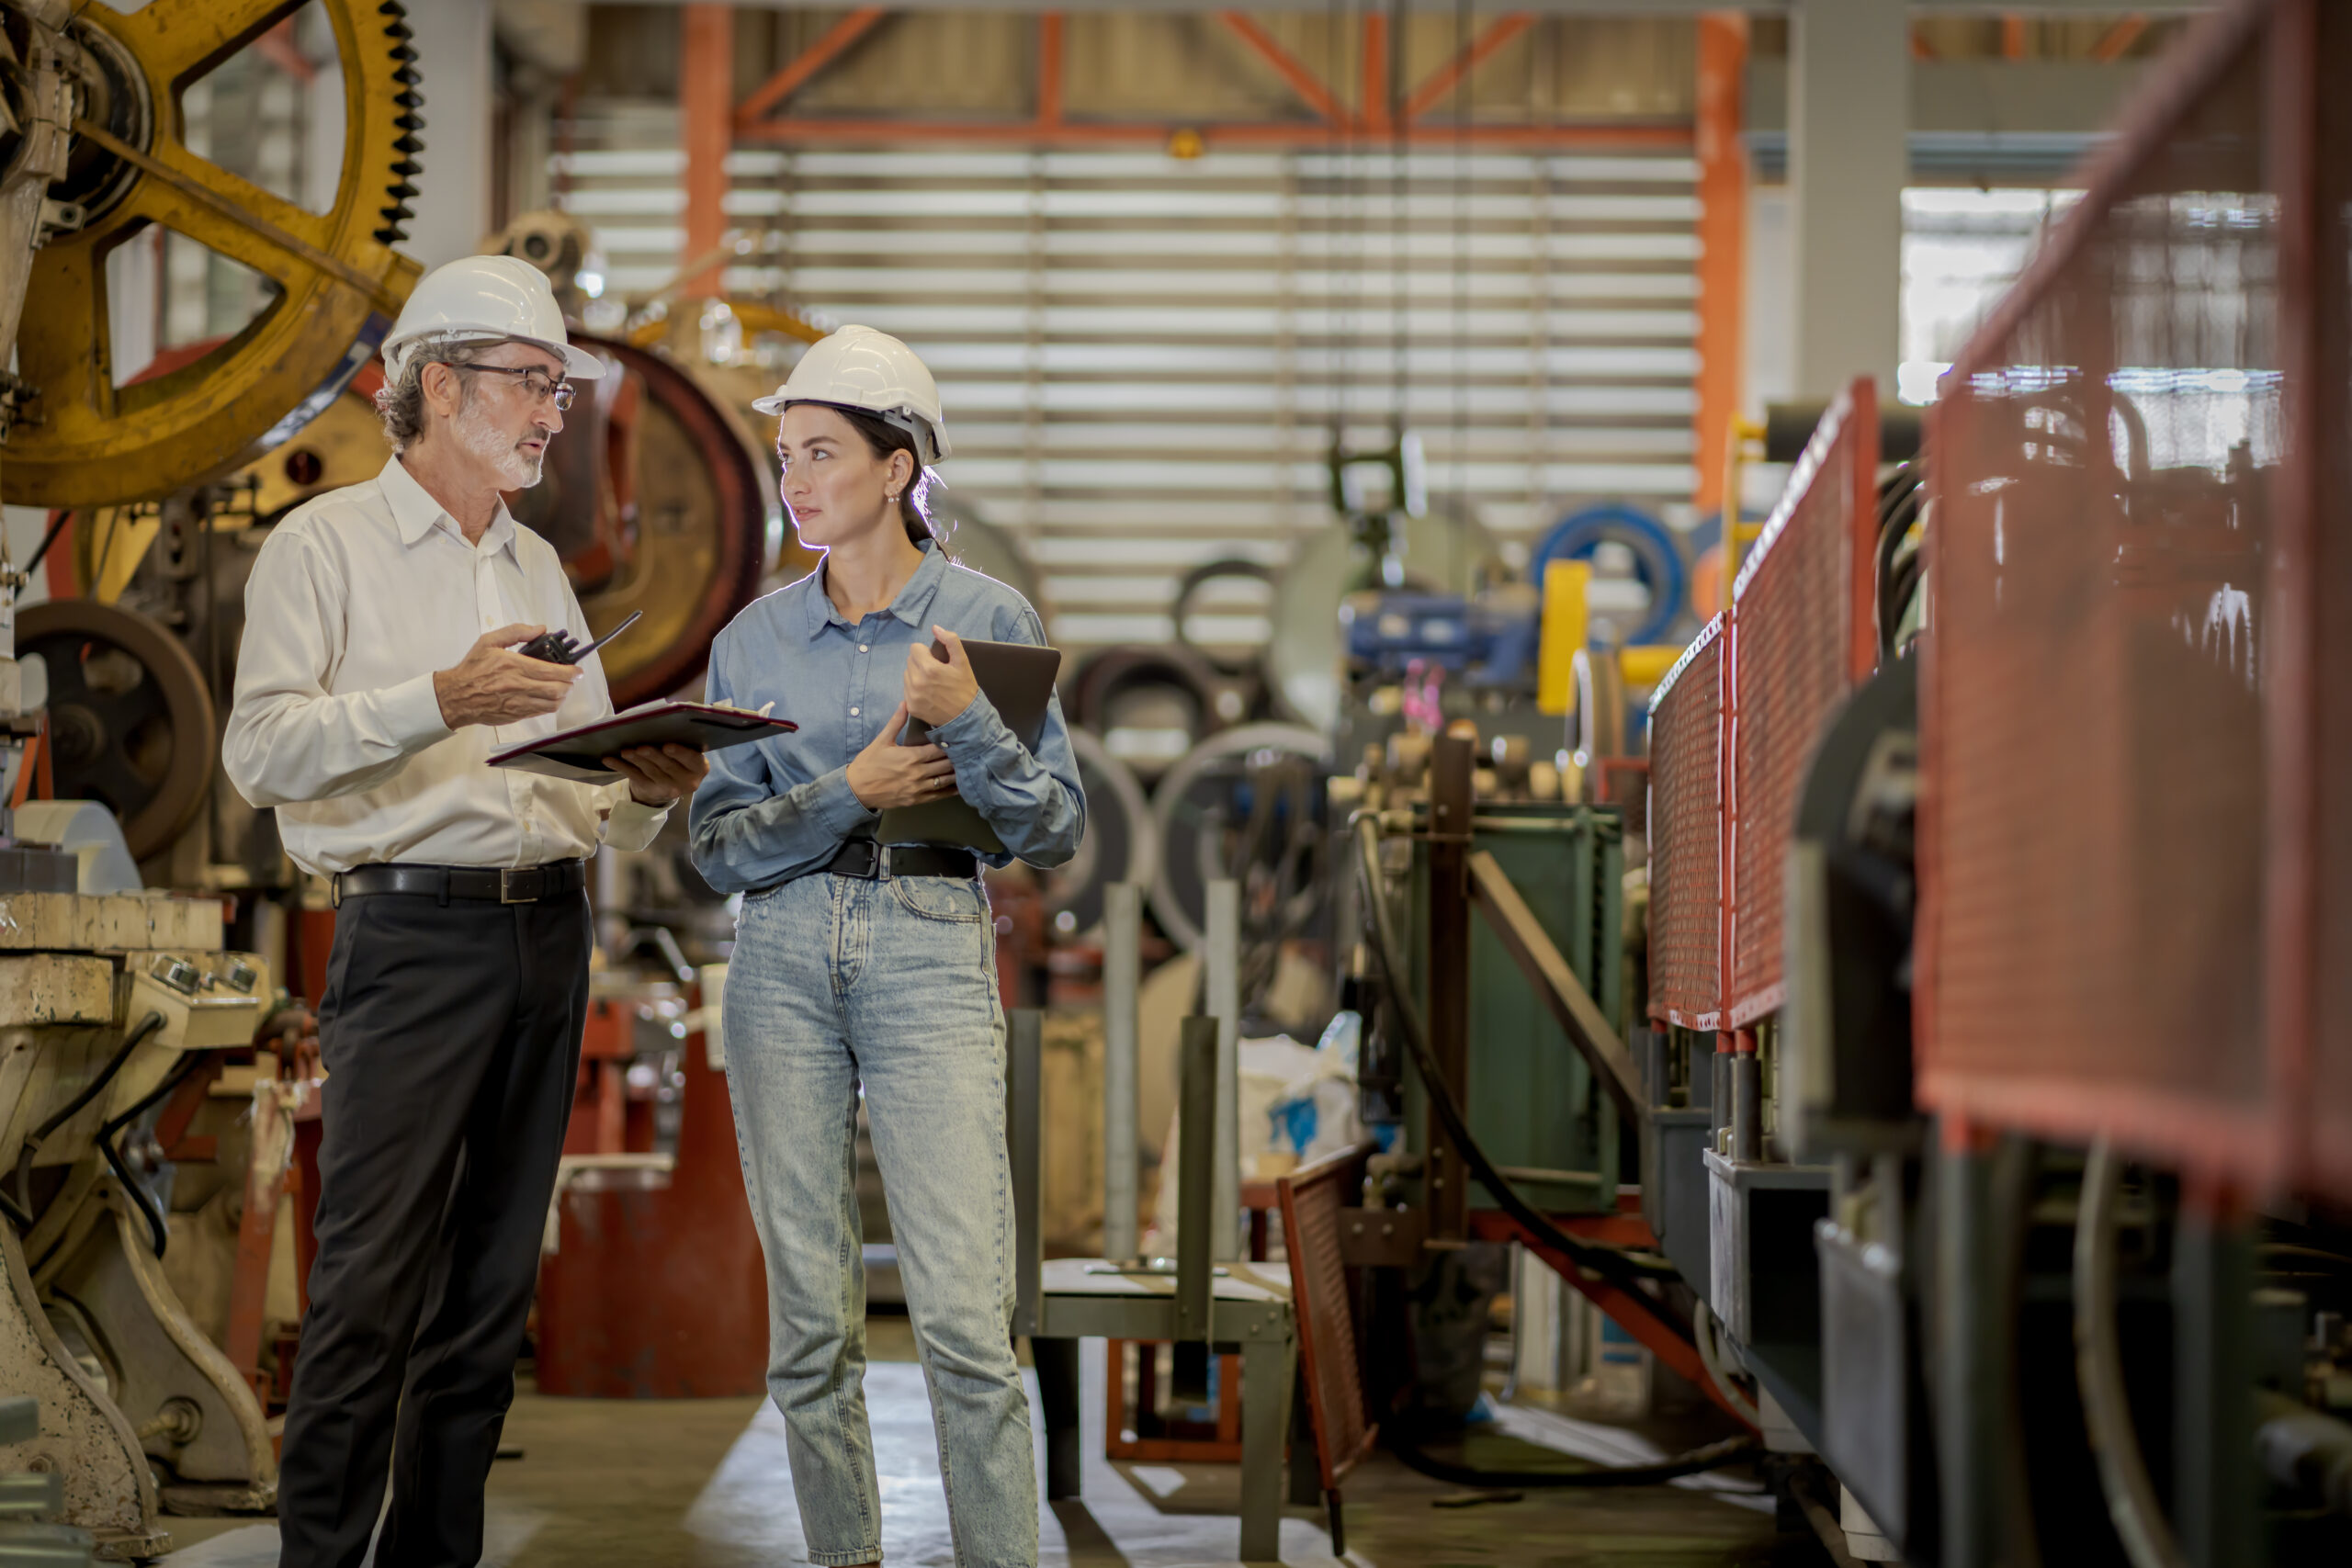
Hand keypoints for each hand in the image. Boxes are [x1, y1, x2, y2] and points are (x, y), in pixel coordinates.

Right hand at [432, 624, 578, 727]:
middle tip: (572, 678)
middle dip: (570, 684)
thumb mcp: (489, 641)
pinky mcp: (516, 715)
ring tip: (563, 687)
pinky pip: (541, 712)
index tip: (577, 669)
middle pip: (557, 690)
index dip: (570, 671)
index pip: (551, 671)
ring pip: (552, 703)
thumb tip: (539, 629)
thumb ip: (516, 631)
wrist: (456, 696)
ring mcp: (518, 703)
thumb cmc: (472, 668)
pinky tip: (549, 696)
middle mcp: (518, 686)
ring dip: (563, 696)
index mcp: (513, 665)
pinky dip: (551, 704)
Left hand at [603, 743, 707, 806]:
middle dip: (653, 756)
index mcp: (699, 768)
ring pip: (650, 771)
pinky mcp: (651, 791)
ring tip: (626, 751)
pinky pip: (635, 777)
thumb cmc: (679, 760)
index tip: (667, 746)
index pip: (693, 760)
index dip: (680, 753)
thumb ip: (682, 743)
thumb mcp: (687, 755)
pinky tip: (609, 759)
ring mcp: (668, 789)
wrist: (669, 786)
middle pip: (668, 766)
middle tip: (641, 747)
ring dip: (637, 760)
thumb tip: (663, 725)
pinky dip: (621, 767)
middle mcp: (687, 781)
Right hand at [845, 701, 958, 810]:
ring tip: (967, 766)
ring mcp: (917, 788)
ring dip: (956, 774)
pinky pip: (938, 796)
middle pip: (946, 765)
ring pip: (945, 781)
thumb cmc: (868, 763)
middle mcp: (917, 773)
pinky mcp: (916, 800)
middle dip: (957, 758)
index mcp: (911, 757)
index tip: (959, 738)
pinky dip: (950, 791)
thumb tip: (905, 703)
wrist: (857, 789)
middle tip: (968, 751)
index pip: (938, 749)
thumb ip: (896, 722)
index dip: (950, 744)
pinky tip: (959, 786)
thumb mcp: (881, 740)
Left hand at [903, 626, 979, 727]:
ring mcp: (912, 696)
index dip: (926, 652)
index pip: (915, 649)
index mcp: (928, 668)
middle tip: (936, 673)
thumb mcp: (963, 662)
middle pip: (910, 661)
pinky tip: (928, 694)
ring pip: (907, 675)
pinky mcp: (911, 707)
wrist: (966, 718)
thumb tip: (935, 628)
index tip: (937, 661)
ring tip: (932, 684)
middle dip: (921, 663)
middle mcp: (916, 682)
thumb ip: (950, 641)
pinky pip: (907, 690)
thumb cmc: (965, 688)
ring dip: (916, 675)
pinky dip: (915, 690)